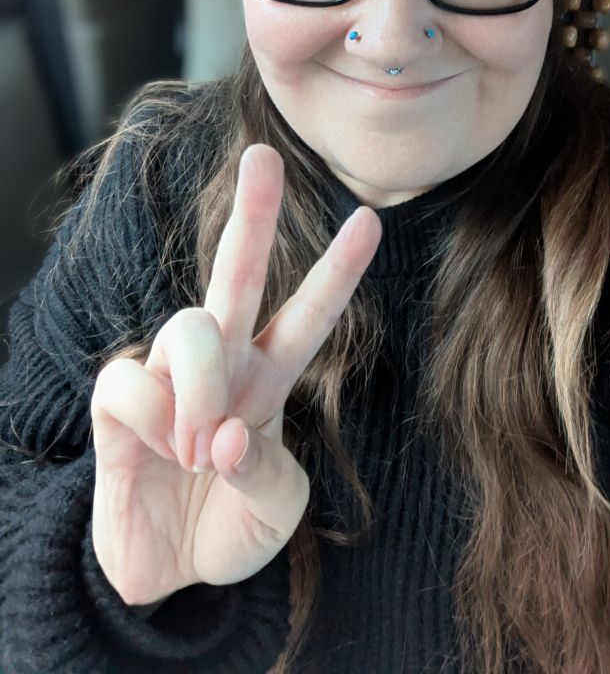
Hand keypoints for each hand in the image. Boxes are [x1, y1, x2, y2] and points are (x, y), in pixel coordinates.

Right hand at [90, 144, 381, 605]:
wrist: (172, 574)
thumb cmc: (233, 526)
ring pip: (189, 330)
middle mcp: (222, 363)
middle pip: (236, 273)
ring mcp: (167, 375)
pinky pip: (132, 382)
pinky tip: (157, 452)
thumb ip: (265, 472)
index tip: (369, 219)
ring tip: (197, 453)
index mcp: (270, 378)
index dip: (338, 270)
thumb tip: (227, 432)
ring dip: (200, 395)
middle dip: (253, 215)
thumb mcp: (276, 512)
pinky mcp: (117, 401)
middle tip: (262, 157)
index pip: (309, 314)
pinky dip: (153, 422)